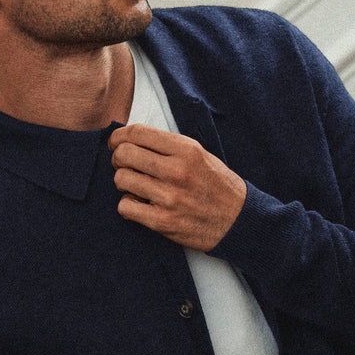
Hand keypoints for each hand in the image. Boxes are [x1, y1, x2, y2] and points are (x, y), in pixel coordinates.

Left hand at [109, 124, 246, 250]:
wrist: (238, 221)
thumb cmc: (216, 186)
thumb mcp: (200, 154)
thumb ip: (169, 146)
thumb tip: (132, 140)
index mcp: (186, 150)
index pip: (137, 133)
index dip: (118, 136)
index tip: (115, 143)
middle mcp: (176, 171)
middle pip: (124, 154)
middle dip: (117, 158)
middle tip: (123, 165)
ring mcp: (169, 197)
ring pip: (121, 180)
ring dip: (123, 183)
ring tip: (135, 187)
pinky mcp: (163, 221)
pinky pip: (125, 207)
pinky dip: (128, 205)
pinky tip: (139, 205)